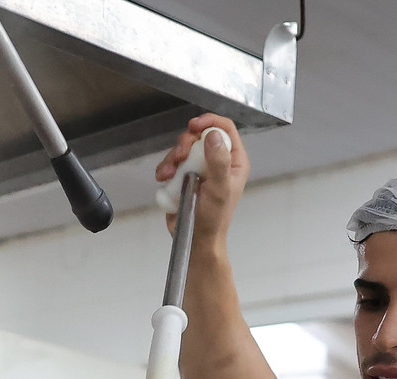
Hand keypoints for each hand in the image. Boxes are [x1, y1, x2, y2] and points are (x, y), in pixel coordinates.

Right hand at [155, 115, 247, 243]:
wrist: (195, 239)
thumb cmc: (213, 218)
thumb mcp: (219, 189)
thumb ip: (218, 161)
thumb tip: (212, 135)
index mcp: (233, 160)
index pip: (224, 128)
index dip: (209, 122)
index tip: (194, 126)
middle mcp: (217, 160)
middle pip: (199, 135)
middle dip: (186, 143)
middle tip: (180, 157)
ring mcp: (199, 168)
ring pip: (183, 148)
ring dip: (172, 158)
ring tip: (168, 174)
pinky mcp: (184, 176)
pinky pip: (172, 162)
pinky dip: (165, 168)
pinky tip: (163, 178)